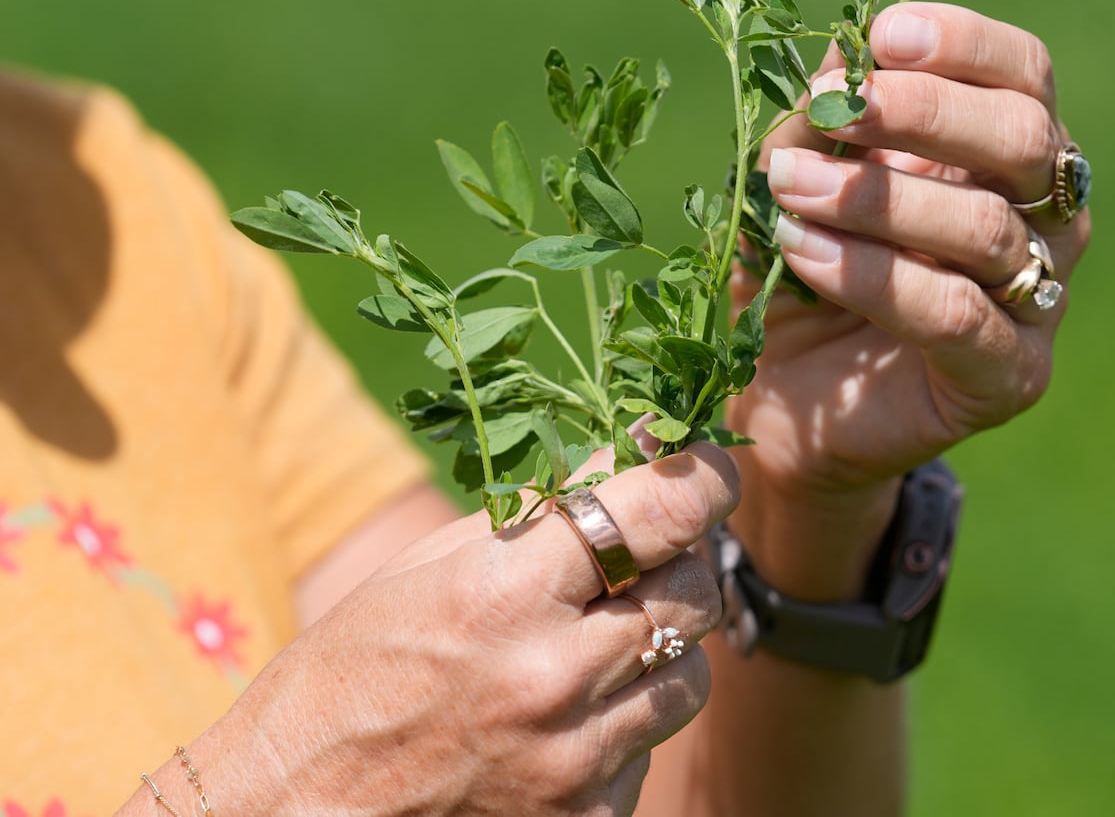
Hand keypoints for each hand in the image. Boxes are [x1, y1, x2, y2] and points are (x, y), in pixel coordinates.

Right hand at [170, 445, 737, 816]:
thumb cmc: (351, 672)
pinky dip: (627, 723)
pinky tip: (566, 716)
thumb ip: (545, 513)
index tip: (714, 467)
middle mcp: (552, 679)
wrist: (287, 814)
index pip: (660, 515)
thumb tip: (642, 445)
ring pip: (691, 675)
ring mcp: (573, 763)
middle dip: (682, 562)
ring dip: (662, 645)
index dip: (705, 480)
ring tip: (596, 643)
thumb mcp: (433, 566)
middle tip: (647, 555)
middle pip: (692, 592)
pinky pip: (650, 750)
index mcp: (506, 595)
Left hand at [725, 4, 1089, 590]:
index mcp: (1003, 150)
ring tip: (791, 189)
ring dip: (877, 198)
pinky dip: (875, 277)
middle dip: (925, 112)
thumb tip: (841, 48)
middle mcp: (1042, 215)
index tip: (882, 36)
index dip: (964, 43)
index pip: (1022, 74)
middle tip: (837, 109)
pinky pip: (958, 317)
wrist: (779, 400)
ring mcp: (1039, 298)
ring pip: (988, 227)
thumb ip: (817, 120)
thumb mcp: (789, 177)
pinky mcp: (1011, 375)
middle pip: (1024, 138)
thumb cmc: (795, 268)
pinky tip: (806, 254)